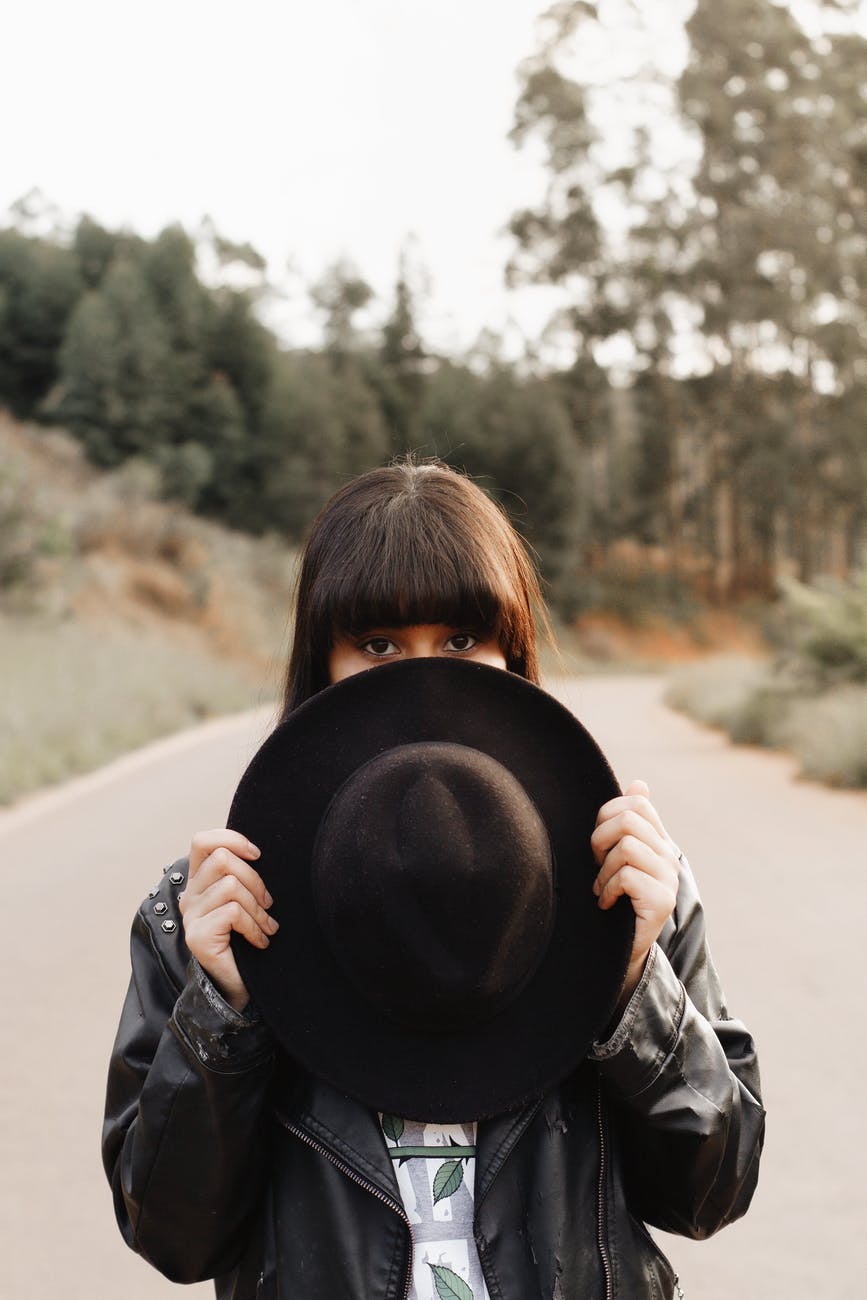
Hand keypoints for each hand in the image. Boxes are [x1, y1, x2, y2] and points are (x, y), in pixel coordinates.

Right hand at [179, 829, 277, 1011]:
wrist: (239, 985)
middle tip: (268, 904)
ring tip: (267, 926)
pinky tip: (260, 941)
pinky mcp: (197, 936)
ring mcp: (190, 916)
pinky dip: (254, 926)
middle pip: (222, 859)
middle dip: (255, 879)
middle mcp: (190, 896)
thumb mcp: (246, 899)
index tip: (257, 854)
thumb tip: (257, 851)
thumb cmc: (247, 937)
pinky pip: (233, 912)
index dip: (231, 838)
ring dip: (258, 908)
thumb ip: (242, 875)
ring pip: (231, 885)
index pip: (202, 841)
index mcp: (199, 881)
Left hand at [591, 780, 680, 1009]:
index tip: (599, 843)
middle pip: (627, 820)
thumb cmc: (613, 899)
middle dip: (600, 840)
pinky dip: (607, 889)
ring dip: (603, 870)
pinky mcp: (663, 901)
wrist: (619, 951)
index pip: (637, 804)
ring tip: (601, 888)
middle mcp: (668, 856)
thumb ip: (626, 823)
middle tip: (596, 865)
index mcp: (657, 841)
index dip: (607, 814)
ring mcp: (668, 879)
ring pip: (626, 846)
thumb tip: (638, 784)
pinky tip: (606, 903)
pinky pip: (627, 875)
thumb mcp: (614, 858)